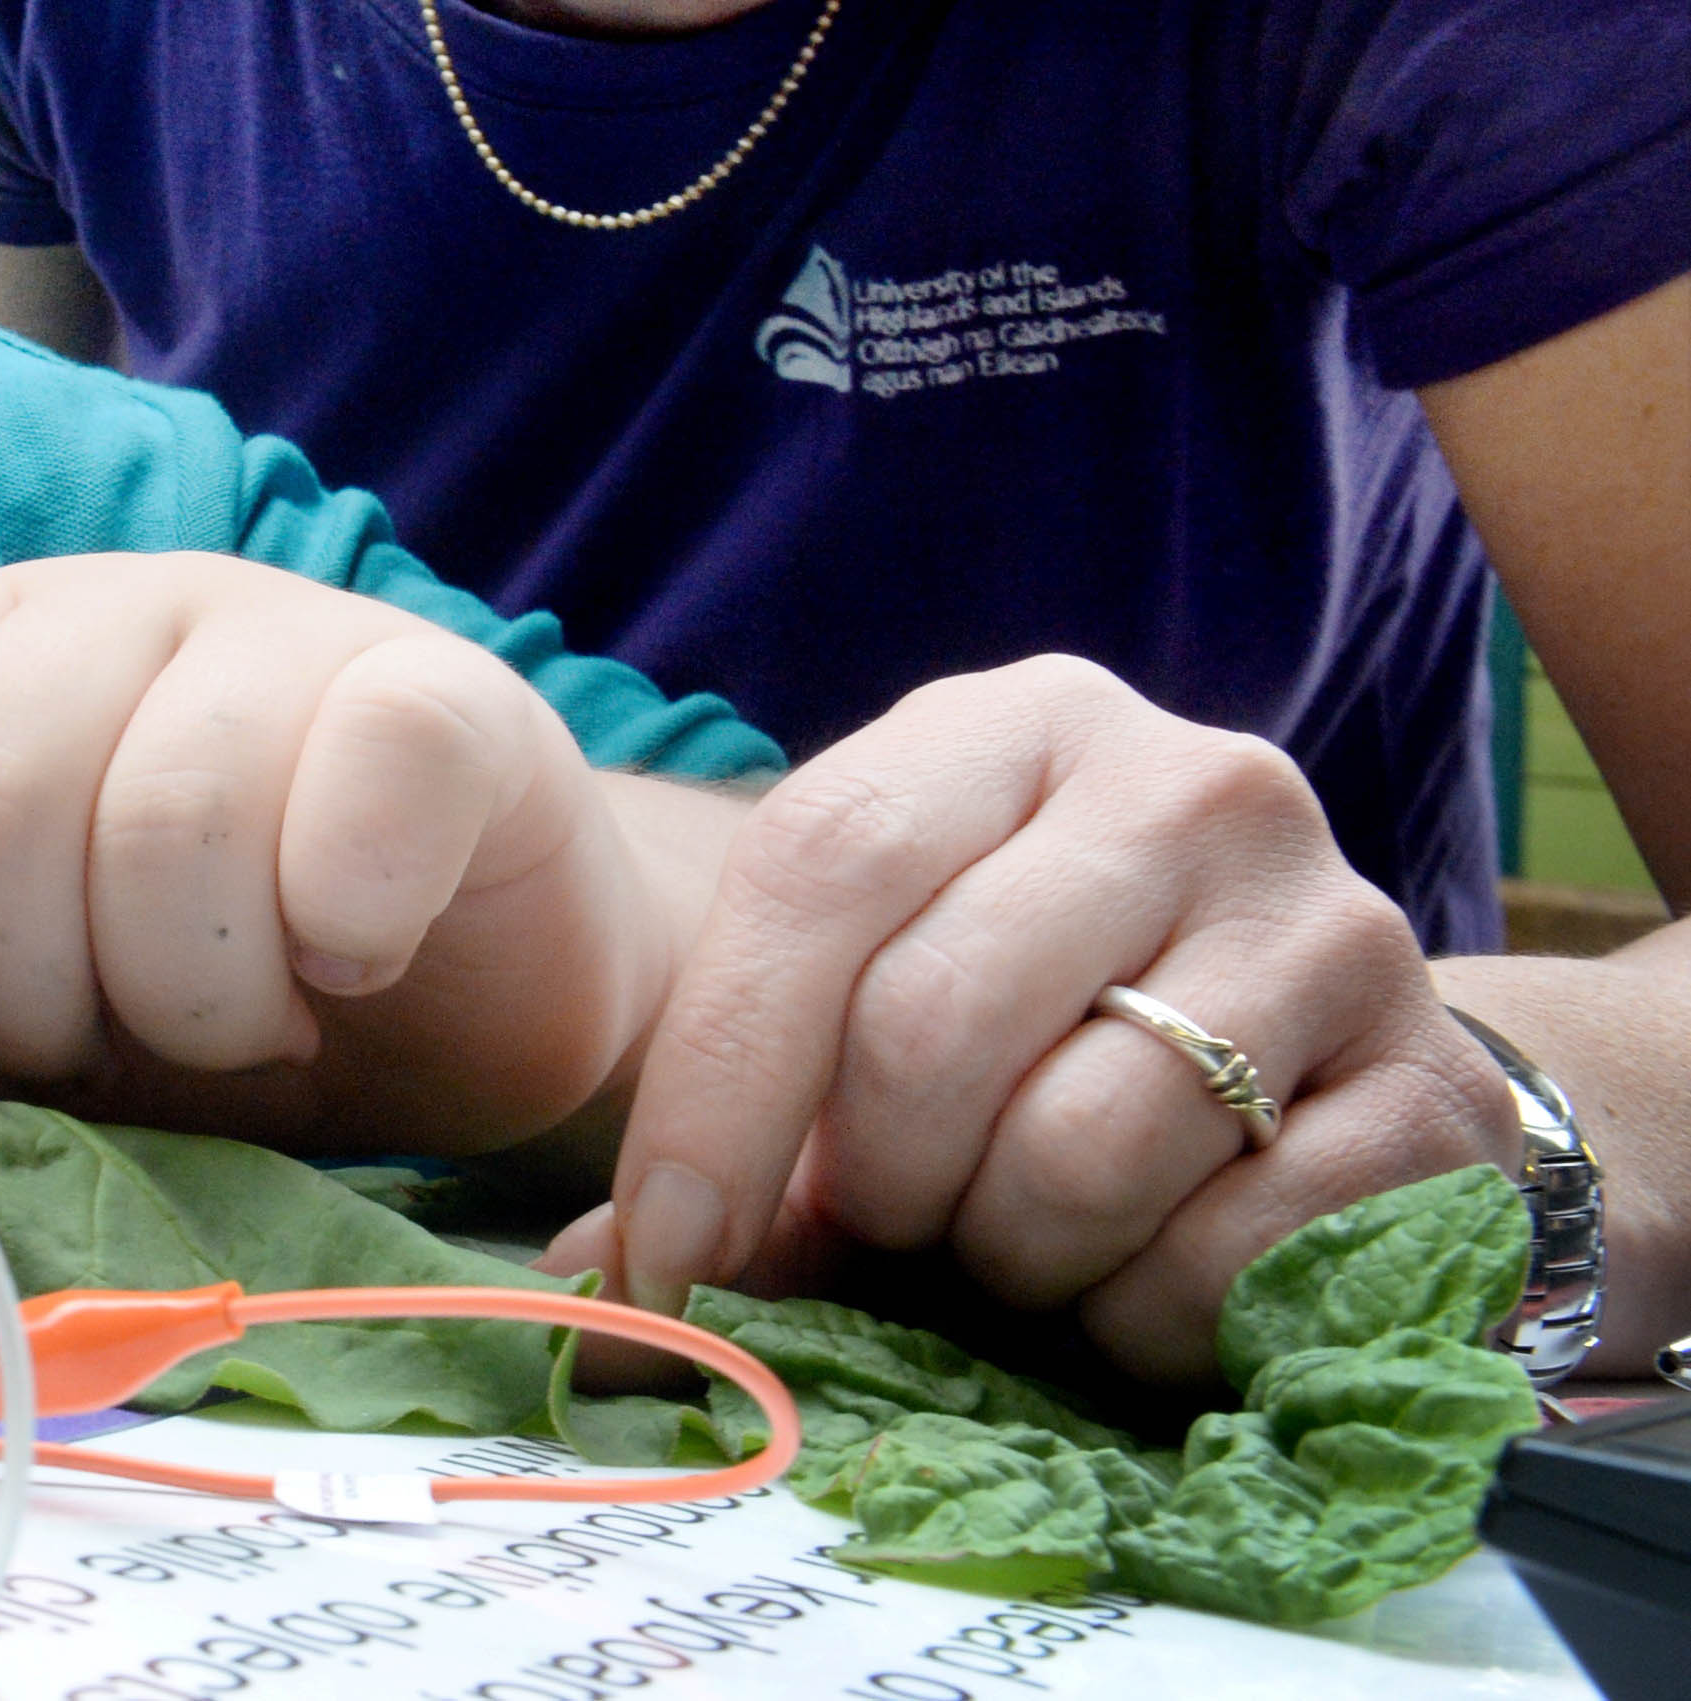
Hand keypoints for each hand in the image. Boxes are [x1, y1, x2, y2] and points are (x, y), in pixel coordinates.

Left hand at [0, 555, 696, 1149]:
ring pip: (172, 809)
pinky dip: (338, 924)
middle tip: (106, 1051)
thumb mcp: (27, 1007)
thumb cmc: (213, 986)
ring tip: (241, 1026)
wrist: (482, 988)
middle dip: (26, 991)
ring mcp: (291, 627)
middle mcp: (124, 603)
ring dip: (192, 995)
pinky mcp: (451, 695)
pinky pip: (362, 787)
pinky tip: (353, 963)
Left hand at [578, 657, 1517, 1382]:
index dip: (719, 1079)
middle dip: (880, 1181)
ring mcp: (1332, 919)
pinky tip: (1157, 1269)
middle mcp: (1183, 781)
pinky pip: (1227, 1256)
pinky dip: (1154, 1314)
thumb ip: (750, 1127)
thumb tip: (605, 1295)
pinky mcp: (1433, 1082)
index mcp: (1012, 724)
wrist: (1340, 1060)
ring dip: (1019, 1256)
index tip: (666, 1246)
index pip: (821, 863)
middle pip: (930, 1022)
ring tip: (1038, 1232)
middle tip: (907, 1222)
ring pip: (1079, 1151)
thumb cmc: (1059, 1022)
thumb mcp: (894, 1002)